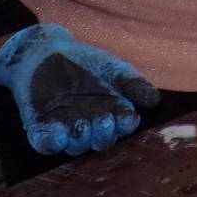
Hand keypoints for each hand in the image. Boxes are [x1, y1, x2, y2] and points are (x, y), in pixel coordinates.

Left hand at [0, 24, 159, 155]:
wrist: (45, 51)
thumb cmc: (85, 62)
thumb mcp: (113, 69)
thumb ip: (133, 83)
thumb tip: (155, 100)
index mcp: (112, 113)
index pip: (122, 125)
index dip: (125, 125)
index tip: (128, 118)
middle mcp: (91, 125)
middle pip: (101, 140)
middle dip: (104, 133)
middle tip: (104, 119)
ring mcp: (66, 128)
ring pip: (77, 145)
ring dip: (81, 139)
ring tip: (82, 125)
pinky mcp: (41, 128)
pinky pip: (47, 143)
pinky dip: (52, 143)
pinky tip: (57, 137)